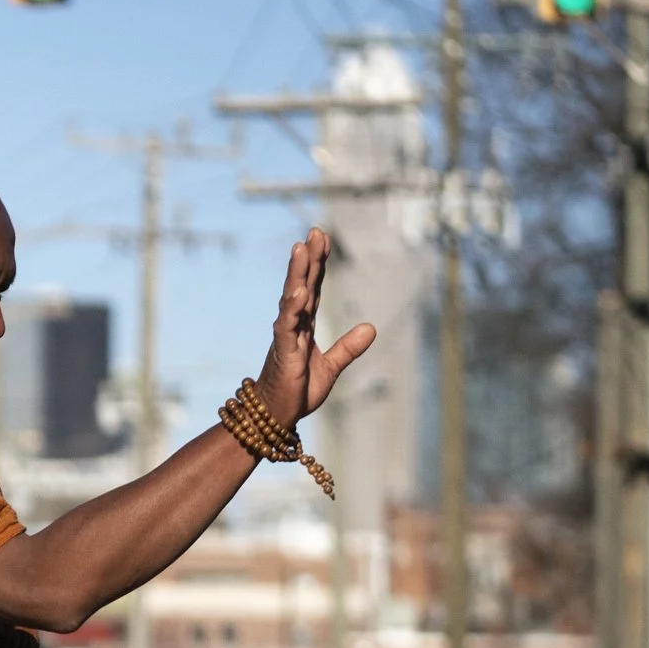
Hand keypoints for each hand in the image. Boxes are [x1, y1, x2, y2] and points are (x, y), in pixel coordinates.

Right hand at [254, 227, 377, 427]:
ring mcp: (286, 336)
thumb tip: (371, 327)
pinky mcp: (283, 351)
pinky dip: (293, 308)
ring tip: (301, 249)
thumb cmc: (297, 391)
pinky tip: (299, 292)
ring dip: (296, 274)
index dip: (318, 264)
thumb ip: (348, 347)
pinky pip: (287, 325)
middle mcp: (293, 325)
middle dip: (308, 258)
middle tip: (314, 231)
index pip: (313, 288)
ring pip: (291, 298)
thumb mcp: (331, 367)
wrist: (277, 415)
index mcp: (304, 326)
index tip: (322, 239)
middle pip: (302, 285)